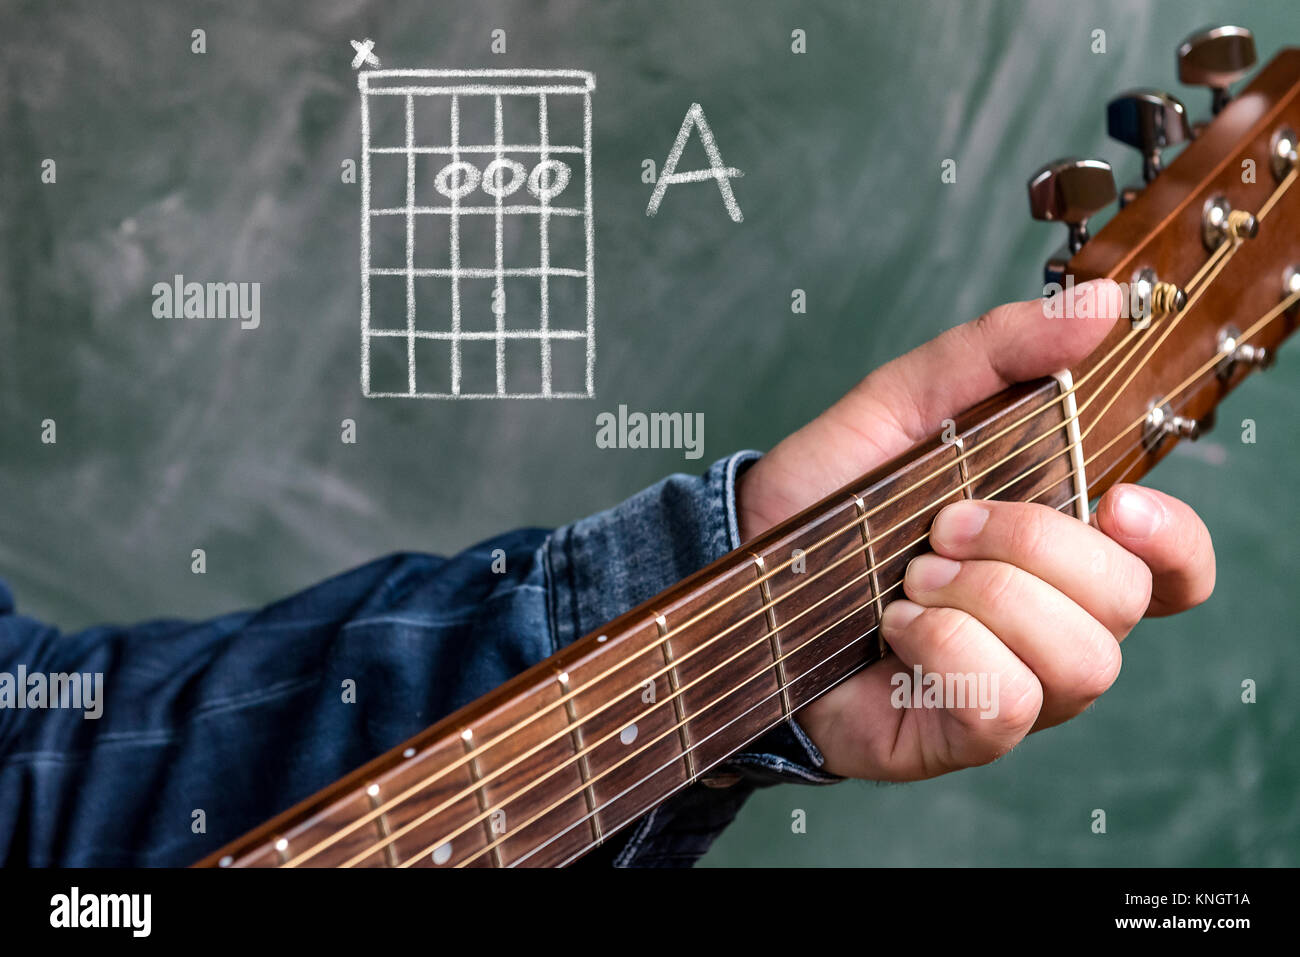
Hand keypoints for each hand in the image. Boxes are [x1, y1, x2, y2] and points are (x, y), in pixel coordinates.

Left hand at [735, 280, 1214, 779]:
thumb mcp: (907, 399)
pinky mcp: (963, 733)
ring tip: (912, 577)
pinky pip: (1009, 705)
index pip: (1173, 568)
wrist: (745, 562)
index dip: (1175, 542)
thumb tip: (1103, 306)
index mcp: (1058, 548)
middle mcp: (1053, 623)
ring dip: (985, 599)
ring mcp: (1016, 685)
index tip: (1116, 501)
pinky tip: (895, 626)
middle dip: (1028, 545)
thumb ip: (998, 351)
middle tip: (941, 525)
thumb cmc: (836, 490)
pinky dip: (947, 650)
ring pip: (1082, 661)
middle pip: (1123, 600)